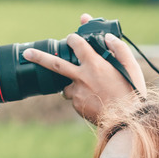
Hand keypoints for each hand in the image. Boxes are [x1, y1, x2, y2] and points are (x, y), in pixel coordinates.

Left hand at [22, 13, 146, 122]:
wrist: (127, 120)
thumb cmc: (131, 92)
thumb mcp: (131, 66)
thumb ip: (119, 48)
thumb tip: (108, 37)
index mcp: (94, 64)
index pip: (76, 43)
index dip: (73, 38)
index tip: (72, 39)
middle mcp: (81, 77)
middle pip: (54, 64)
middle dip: (38, 57)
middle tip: (27, 53)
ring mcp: (77, 92)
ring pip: (66, 85)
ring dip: (71, 83)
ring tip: (89, 88)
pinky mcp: (76, 105)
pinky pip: (74, 98)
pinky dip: (81, 96)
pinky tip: (95, 100)